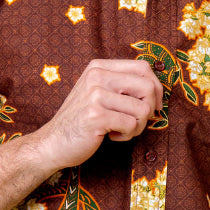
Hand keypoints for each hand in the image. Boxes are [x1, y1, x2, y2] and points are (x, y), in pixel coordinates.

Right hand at [32, 58, 163, 170]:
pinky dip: (126, 136)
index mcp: (99, 67)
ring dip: (137, 126)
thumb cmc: (81, 121)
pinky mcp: (96, 115)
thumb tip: (157, 87)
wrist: (52, 143)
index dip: (156, 88)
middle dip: (150, 109)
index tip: (154, 106)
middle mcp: (97, 76)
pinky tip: (111, 136)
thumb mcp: (98, 93)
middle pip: (147, 87)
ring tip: (120, 130)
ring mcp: (95, 95)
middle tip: (136, 122)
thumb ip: (121, 84)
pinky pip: (131, 125)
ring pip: (142, 109)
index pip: (143, 68)